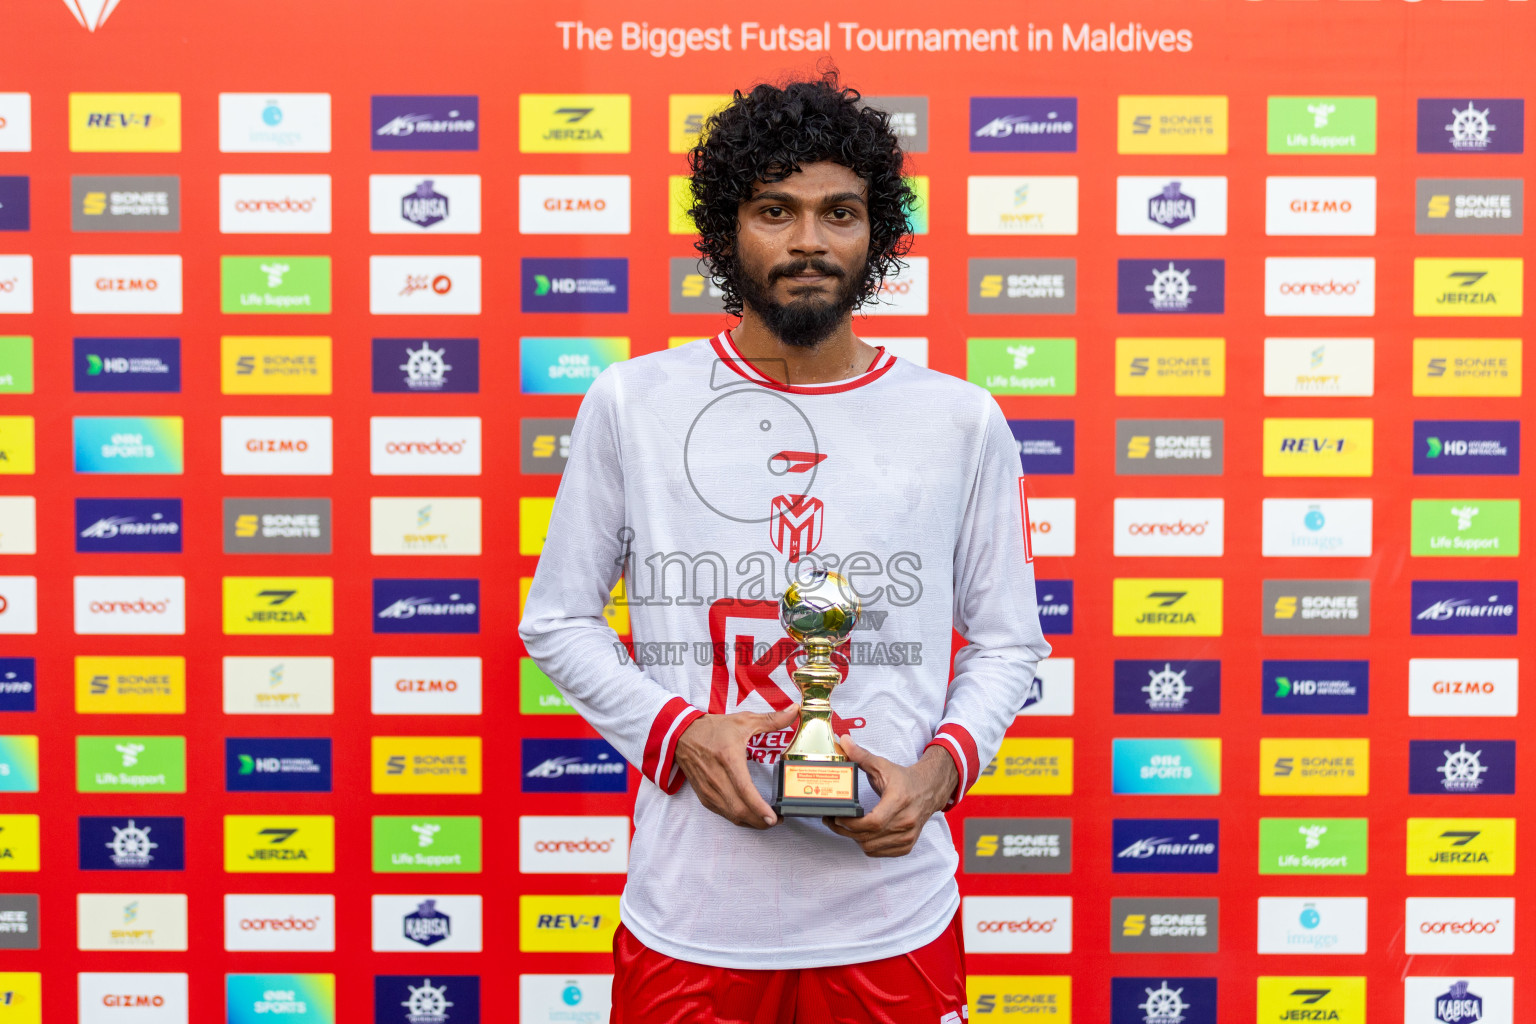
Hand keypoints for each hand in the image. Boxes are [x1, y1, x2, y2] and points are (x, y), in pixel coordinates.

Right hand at [675, 706, 798, 829]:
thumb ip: (772, 719)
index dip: (759, 808)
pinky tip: (750, 816)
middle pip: (740, 810)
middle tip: (778, 820)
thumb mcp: (743, 721)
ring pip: (732, 816)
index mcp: (729, 759)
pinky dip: (739, 818)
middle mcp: (717, 778)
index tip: (773, 818)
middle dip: (760, 821)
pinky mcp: (704, 796)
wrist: (682, 735)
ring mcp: (709, 790)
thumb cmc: (714, 729)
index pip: (745, 790)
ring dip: (751, 822)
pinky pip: (724, 814)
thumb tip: (794, 710)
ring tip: (767, 820)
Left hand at [823, 735, 958, 856]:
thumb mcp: (882, 765)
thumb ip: (861, 755)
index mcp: (899, 801)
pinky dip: (868, 846)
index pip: (873, 822)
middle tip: (832, 821)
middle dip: (845, 831)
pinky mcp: (908, 845)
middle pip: (868, 836)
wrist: (929, 789)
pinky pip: (880, 853)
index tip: (837, 817)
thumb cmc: (904, 778)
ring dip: (854, 839)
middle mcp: (906, 821)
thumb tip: (843, 741)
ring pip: (872, 847)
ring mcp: (908, 836)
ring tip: (844, 827)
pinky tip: (861, 834)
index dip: (851, 824)